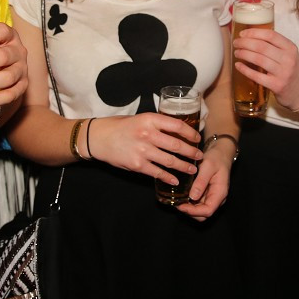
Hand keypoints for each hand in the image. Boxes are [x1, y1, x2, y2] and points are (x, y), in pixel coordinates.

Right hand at [87, 114, 202, 182]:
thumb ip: (157, 125)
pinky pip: (158, 172)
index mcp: (150, 120)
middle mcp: (147, 134)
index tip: (197, 139)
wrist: (99, 138)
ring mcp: (142, 151)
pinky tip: (175, 179)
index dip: (190, 133)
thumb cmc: (120, 127)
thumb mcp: (140, 119)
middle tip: (199, 156)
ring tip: (192, 169)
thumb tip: (178, 132)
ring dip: (184, 166)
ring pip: (170, 161)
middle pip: (177, 145)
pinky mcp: (137, 165)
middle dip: (191, 152)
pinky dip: (169, 177)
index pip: (177, 126)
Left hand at [175, 137, 232, 219]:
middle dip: (190, 212)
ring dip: (189, 209)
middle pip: (203, 215)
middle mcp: (217, 198)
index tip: (180, 206)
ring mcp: (212, 197)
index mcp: (220, 193)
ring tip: (178, 200)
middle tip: (177, 203)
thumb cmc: (216, 158)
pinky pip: (199, 204)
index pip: (208, 211)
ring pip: (200, 212)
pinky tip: (182, 196)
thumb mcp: (208, 166)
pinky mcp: (207, 195)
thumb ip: (201, 182)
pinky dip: (190, 204)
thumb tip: (193, 197)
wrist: (221, 153)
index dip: (193, 212)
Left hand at [232, 27, 298, 111]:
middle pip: (262, 46)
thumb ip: (275, 45)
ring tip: (237, 52)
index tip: (242, 34)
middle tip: (236, 43)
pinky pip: (256, 76)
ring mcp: (283, 73)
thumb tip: (251, 35)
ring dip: (244, 54)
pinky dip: (245, 69)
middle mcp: (288, 59)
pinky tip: (238, 65)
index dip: (254, 33)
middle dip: (245, 43)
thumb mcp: (288, 54)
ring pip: (258, 59)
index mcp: (290, 48)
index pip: (270, 35)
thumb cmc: (291, 70)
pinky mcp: (277, 85)